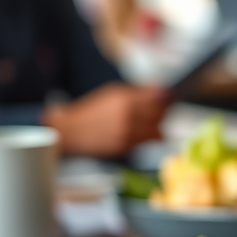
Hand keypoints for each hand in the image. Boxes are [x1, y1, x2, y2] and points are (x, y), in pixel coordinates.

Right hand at [43, 83, 167, 157]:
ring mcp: (126, 133)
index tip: (166, 100)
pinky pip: (145, 142)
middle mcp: (127, 116)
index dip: (164, 100)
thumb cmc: (93, 111)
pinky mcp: (124, 147)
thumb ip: (139, 92)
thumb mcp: (113, 94)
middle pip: (160, 115)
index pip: (158, 98)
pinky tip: (138, 134)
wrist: (70, 132)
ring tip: (149, 125)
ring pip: (156, 131)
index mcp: (124, 99)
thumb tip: (163, 88)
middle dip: (162, 114)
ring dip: (157, 128)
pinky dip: (146, 138)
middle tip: (158, 113)